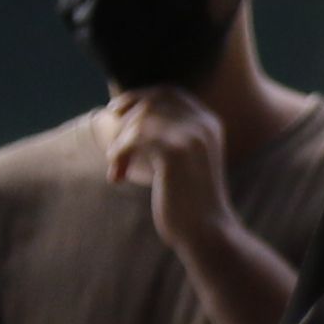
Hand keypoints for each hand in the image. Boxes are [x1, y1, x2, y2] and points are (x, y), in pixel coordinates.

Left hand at [95, 88, 228, 247]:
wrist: (207, 231)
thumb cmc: (190, 201)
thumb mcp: (187, 161)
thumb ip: (172, 136)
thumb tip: (133, 115)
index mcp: (210, 124)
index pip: (170, 92)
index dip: (140, 96)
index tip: (118, 111)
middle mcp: (204, 124)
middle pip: (152, 101)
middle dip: (125, 119)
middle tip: (113, 145)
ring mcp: (192, 137)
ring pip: (141, 119)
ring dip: (120, 142)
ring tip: (116, 166)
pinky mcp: (176, 153)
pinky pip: (134, 139)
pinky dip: (118, 156)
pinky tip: (116, 176)